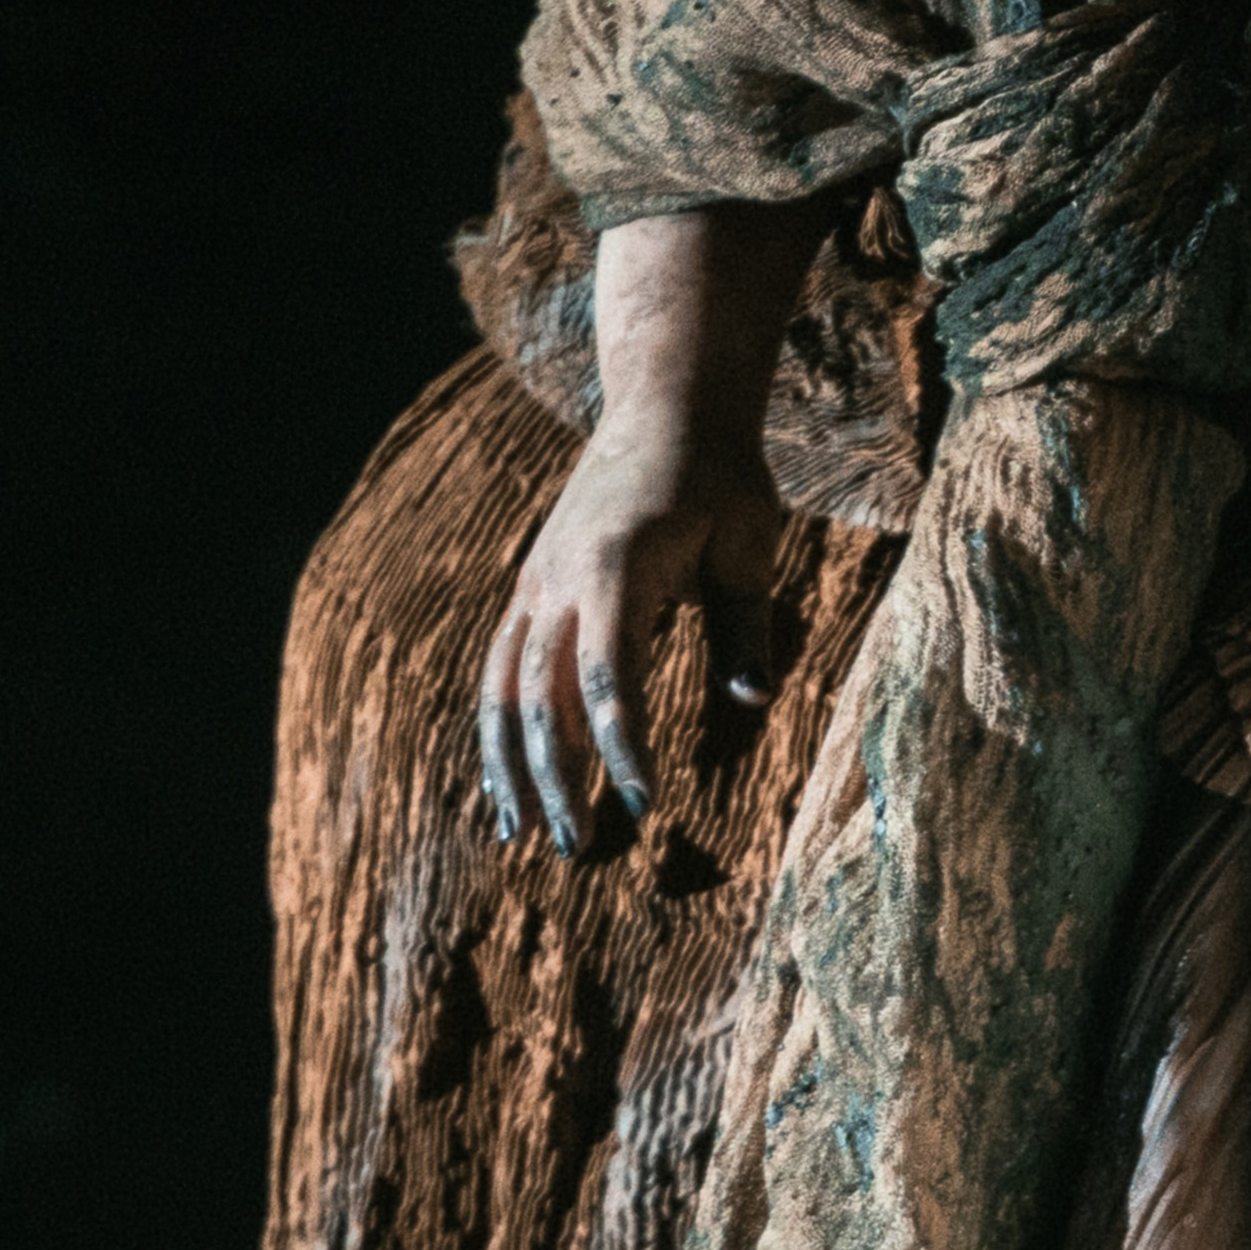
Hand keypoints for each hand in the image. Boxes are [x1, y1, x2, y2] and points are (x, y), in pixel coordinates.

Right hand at [479, 410, 787, 851]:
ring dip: (511, 763)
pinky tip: (505, 781)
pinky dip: (497, 727)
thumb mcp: (750, 538)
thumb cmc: (720, 473)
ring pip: (505, 686)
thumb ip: (747, 623)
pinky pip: (500, 665)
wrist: (665, 401)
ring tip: (519, 835)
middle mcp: (562, 576)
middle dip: (559, 775)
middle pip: (544, 692)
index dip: (625, 745)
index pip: (614, 674)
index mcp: (618, 563)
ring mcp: (537, 580)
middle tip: (580, 849)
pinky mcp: (531, 584)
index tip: (646, 808)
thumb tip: (753, 703)